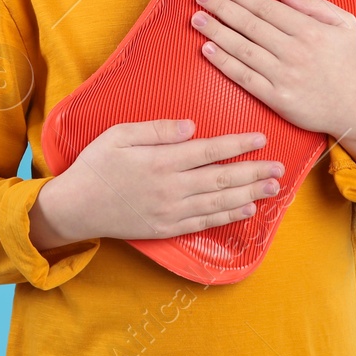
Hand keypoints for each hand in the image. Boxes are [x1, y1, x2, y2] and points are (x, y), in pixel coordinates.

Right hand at [31, 119, 284, 246]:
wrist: (76, 207)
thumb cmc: (96, 165)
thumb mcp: (119, 135)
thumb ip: (157, 130)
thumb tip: (192, 127)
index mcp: (161, 161)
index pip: (209, 151)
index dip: (238, 145)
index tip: (261, 139)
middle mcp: (171, 188)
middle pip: (222, 179)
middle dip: (254, 173)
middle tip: (279, 168)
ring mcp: (170, 211)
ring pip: (219, 203)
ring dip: (249, 195)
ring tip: (272, 189)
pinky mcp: (166, 229)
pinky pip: (204, 223)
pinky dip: (228, 218)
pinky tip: (246, 211)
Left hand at [189, 0, 355, 138]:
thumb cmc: (350, 64)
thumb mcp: (347, 25)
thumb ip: (316, 6)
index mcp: (310, 30)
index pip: (266, 7)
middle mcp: (294, 51)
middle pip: (249, 24)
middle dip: (221, 7)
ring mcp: (284, 76)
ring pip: (242, 49)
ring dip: (216, 32)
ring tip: (197, 19)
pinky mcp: (276, 99)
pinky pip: (244, 77)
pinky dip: (224, 63)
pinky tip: (207, 49)